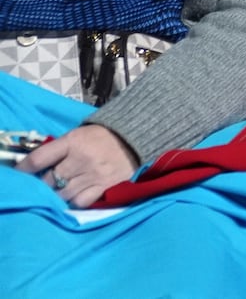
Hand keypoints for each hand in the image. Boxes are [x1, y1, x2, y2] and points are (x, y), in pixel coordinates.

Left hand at [19, 124, 137, 207]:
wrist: (136, 137)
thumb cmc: (102, 136)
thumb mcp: (78, 135)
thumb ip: (58, 149)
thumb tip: (35, 167)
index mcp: (73, 141)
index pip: (39, 159)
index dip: (24, 169)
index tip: (19, 174)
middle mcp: (82, 159)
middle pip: (49, 180)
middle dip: (43, 184)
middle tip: (44, 183)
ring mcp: (94, 175)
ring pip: (62, 194)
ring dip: (57, 194)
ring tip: (60, 189)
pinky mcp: (105, 187)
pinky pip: (80, 202)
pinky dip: (74, 201)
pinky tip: (75, 195)